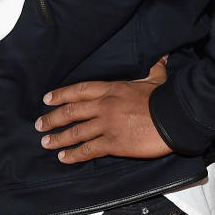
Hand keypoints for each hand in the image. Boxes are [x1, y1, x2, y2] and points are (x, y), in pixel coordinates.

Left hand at [35, 58, 171, 162]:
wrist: (175, 118)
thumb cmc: (166, 98)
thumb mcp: (157, 78)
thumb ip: (154, 68)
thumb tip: (162, 56)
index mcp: (112, 89)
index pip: (79, 90)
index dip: (61, 95)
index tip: (47, 99)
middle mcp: (104, 106)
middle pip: (71, 111)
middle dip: (53, 118)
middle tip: (40, 124)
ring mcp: (107, 125)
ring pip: (76, 132)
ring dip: (58, 138)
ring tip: (46, 143)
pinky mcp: (113, 143)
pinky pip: (88, 150)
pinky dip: (74, 155)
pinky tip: (64, 158)